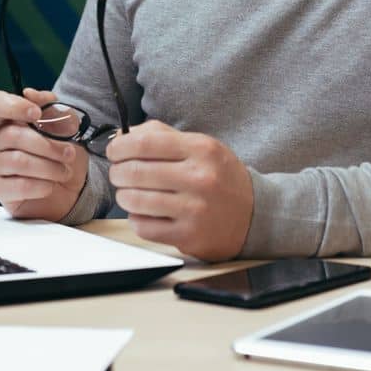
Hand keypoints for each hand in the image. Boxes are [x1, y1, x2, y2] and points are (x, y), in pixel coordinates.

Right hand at [0, 88, 87, 220]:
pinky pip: (18, 185)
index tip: (36, 113)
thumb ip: (53, 107)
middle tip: (69, 153)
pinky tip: (50, 185)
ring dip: (48, 167)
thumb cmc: (64, 153)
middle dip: (47, 145)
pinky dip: (41, 185)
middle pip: (12, 135)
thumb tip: (31, 94)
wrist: (71, 188)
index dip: (12, 106)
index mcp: (9, 119)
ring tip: (64, 172)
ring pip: (18, 161)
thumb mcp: (68, 127)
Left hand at [106, 121, 253, 261]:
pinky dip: (137, 219)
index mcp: (202, 149)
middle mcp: (200, 178)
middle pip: (135, 172)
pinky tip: (145, 213)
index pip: (145, 143)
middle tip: (119, 173)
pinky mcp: (189, 235)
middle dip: (118, 172)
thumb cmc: (221, 177)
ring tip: (129, 193)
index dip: (120, 147)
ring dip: (124, 196)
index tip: (114, 150)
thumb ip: (163, 135)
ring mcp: (194, 209)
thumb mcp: (202, 146)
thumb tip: (124, 136)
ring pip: (135, 200)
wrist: (255, 215)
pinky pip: (144, 227)